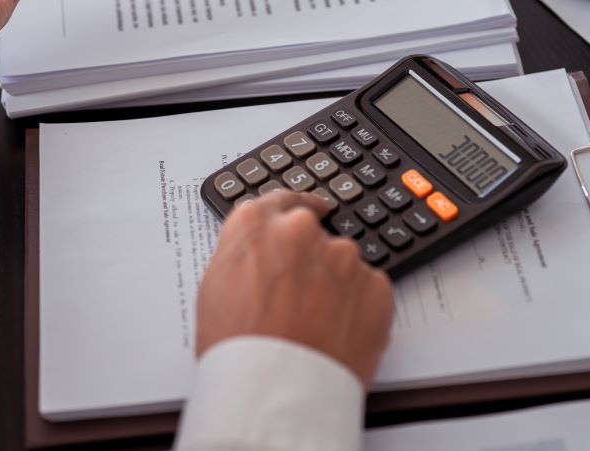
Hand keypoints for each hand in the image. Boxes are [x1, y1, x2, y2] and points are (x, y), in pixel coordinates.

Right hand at [195, 191, 394, 386]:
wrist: (275, 389)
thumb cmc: (238, 347)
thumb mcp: (215, 287)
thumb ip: (244, 254)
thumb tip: (258, 255)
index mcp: (257, 225)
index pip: (281, 199)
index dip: (294, 206)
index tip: (309, 208)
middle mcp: (301, 231)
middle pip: (313, 231)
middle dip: (311, 256)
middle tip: (300, 293)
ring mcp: (342, 257)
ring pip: (343, 263)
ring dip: (335, 284)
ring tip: (316, 325)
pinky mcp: (374, 286)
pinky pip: (369, 291)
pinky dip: (359, 307)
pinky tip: (338, 333)